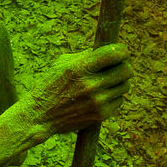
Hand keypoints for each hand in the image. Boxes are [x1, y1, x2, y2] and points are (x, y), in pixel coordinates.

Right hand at [16, 44, 132, 137]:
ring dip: (119, 82)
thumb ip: (87, 56)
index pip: (115, 53)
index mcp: (80, 67)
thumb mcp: (63, 64)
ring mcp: (98, 101)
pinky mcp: (101, 114)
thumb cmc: (50, 85)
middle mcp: (91, 84)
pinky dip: (113, 97)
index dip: (122, 50)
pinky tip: (99, 97)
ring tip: (106, 83)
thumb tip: (109, 50)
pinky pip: (119, 100)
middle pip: (127, 70)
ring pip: (125, 86)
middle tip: (118, 67)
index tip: (121, 51)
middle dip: (124, 66)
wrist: (39, 115)